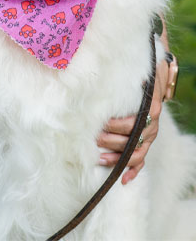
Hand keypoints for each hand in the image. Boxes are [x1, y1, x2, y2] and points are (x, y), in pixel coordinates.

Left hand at [96, 21, 169, 184]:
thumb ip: (115, 77)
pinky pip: (143, 158)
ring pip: (137, 151)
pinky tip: (123, 178)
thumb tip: (92, 71)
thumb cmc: (138, 71)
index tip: (99, 126)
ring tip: (100, 159)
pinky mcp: (148, 138)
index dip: (116, 127)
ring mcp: (151, 132)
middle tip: (93, 139)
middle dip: (111, 141)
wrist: (156, 70)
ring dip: (119, 157)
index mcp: (147, 108)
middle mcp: (152, 122)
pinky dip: (134, 169)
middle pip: (133, 139)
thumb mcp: (130, 72)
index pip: (132, 124)